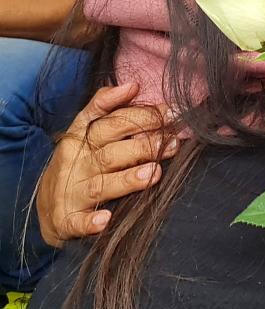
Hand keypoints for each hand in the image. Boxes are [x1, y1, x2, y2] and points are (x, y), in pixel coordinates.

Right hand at [35, 83, 176, 245]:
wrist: (47, 205)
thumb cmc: (79, 162)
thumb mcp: (84, 131)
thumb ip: (106, 106)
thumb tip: (133, 84)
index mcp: (81, 138)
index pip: (112, 123)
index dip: (143, 116)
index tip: (173, 112)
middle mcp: (77, 163)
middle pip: (111, 152)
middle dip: (143, 147)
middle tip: (171, 144)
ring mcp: (72, 192)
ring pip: (101, 185)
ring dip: (127, 179)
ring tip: (153, 173)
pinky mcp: (67, 220)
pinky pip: (77, 222)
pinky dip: (90, 223)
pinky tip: (105, 220)